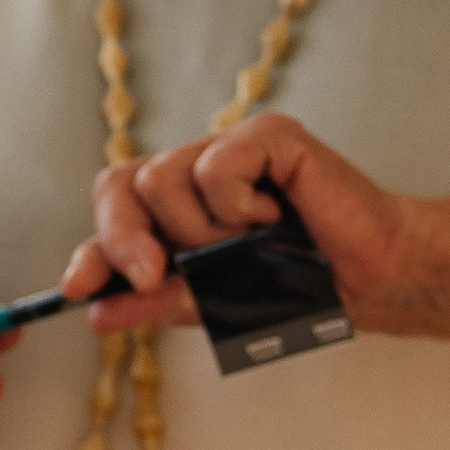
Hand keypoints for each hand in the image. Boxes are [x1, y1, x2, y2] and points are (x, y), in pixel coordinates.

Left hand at [60, 111, 413, 333]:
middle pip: (121, 183)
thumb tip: (96, 314)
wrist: (372, 282)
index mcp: (179, 204)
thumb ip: (156, 302)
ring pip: (162, 179)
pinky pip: (218, 166)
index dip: (91, 248)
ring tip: (247, 244)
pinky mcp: (269, 135)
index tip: (77, 289)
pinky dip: (236, 205)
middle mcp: (198, 167)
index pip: (114, 208)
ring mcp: (231, 146)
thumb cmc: (299, 287)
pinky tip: (273, 218)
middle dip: (124, 238)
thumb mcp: (213, 304)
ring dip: (198, 232)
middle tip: (152, 277)